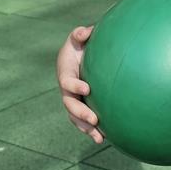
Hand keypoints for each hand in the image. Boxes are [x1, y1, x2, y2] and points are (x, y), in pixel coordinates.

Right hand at [56, 25, 102, 143]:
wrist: (80, 55)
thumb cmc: (81, 44)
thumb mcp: (78, 37)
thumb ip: (80, 33)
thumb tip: (85, 31)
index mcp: (65, 72)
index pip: (66, 81)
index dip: (74, 86)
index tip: (87, 88)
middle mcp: (67, 89)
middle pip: (70, 104)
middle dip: (80, 113)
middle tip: (94, 120)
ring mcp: (73, 99)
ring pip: (76, 117)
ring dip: (86, 128)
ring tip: (100, 137)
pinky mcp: (82, 105)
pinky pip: (84, 120)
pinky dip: (92, 130)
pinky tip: (105, 138)